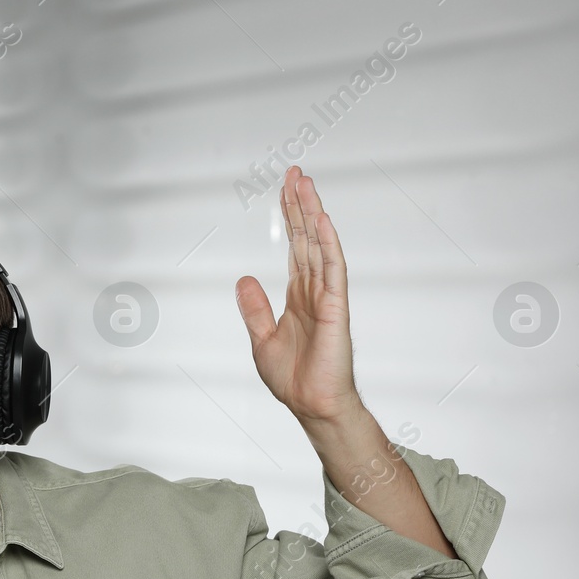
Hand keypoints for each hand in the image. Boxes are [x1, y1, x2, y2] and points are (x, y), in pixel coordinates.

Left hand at [235, 166, 360, 423]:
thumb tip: (243, 279)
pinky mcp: (335, 308)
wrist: (310, 405)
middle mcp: (314, 291)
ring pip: (320, 246)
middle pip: (306, 239)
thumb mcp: (261, 339)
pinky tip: (322, 221)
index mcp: (298, 297)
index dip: (291, 219)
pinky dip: (328, 244)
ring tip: (306, 183)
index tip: (286, 190)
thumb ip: (255, 308)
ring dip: (313, 214)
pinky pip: (333, 270)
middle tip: (296, 172)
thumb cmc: (293, 379)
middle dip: (300, 205)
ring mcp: (327, 297)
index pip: (295, 249)